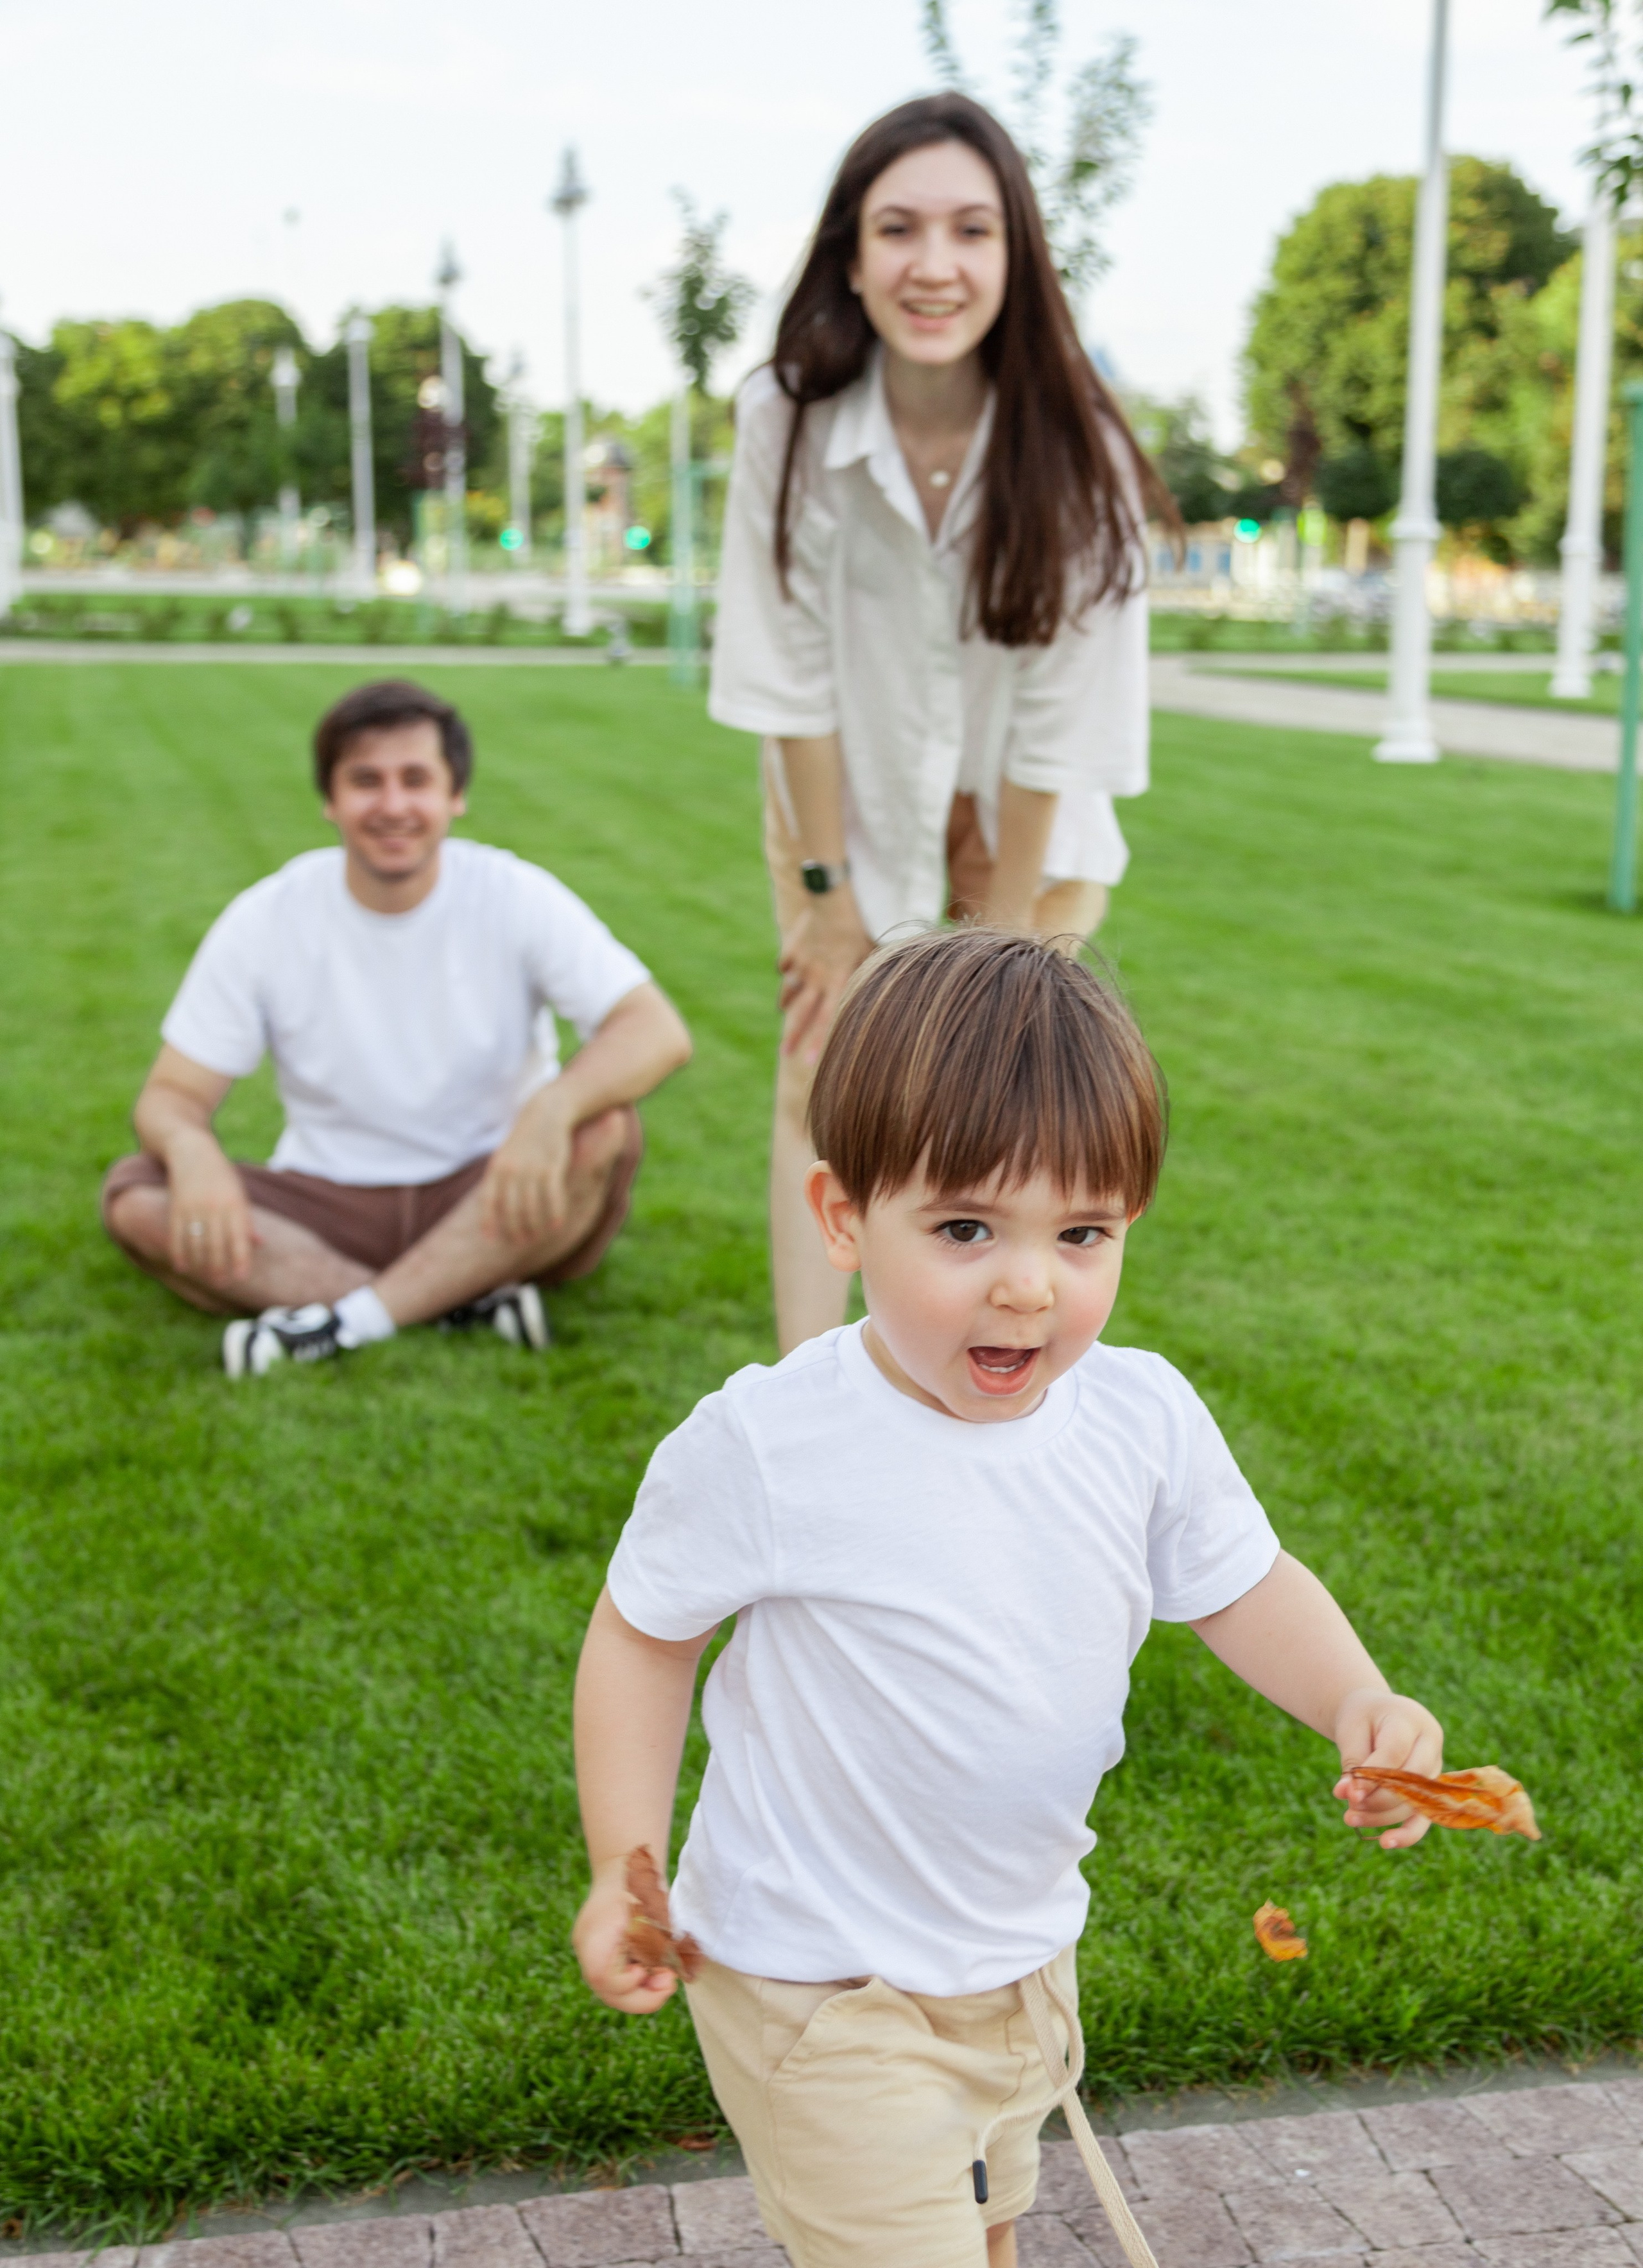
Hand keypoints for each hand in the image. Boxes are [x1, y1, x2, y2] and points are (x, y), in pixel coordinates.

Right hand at [167, 1132, 256, 1284]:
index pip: (239, 1238)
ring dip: (201, 1264)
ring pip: (197, 1243)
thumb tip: (259, 1244)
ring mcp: (193, 1208)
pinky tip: (183, 1267)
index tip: (242, 1277)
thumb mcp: (239, 1193)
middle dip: (219, 1267)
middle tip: (222, 1285)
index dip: (240, 1259)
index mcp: (234, 1204)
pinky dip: (179, 1253)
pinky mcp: (176, 1208)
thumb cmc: (221, 1175)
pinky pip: (176, 1235)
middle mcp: (214, 1207)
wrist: (192, 1152)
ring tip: (206, 1279)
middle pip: (217, 1244)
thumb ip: (247, 1220)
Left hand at [480, 1096, 573, 1244]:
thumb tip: (495, 1204)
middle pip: (511, 1209)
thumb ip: (499, 1177)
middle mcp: (512, 1170)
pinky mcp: (552, 1167)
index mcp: (496, 1167)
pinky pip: (552, 1197)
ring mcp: (532, 1169)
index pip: (489, 1200)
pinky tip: (556, 1225)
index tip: (491, 1238)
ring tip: (537, 1237)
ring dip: (534, 1226)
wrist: (547, 1112)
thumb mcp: (506, 1154)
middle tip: (520, 1243)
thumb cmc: (525, 1138)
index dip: (489, 1221)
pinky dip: (554, 1213)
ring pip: (532, 1207)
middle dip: (515, 1229)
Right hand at [573, 1857, 680, 2014]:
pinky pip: (614, 1978)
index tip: (652, 1971)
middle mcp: (585, 1946)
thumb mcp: (655, 1913)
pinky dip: (635, 1980)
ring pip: (611, 1990)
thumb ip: (659, 1947)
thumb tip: (670, 1979)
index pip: (601, 1976)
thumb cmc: (644, 1884)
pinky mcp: (597, 1952)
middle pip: (607, 1991)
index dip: (628, 1983)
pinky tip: (654, 1970)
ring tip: (666, 1978)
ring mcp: (588, 1950)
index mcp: (594, 1933)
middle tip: (670, 1984)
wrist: (625, 1861)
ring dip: (641, 1991)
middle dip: (642, 1997)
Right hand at [778, 892, 873, 1064]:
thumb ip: (870, 973)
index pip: (827, 1019)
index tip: (808, 1063)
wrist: (831, 896)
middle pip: (802, 1013)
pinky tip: (791, 970)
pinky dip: (787, 969)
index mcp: (838, 980)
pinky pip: (785, 965)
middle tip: (785, 1053)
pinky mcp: (790, 950)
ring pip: (790, 991)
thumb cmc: (859, 922)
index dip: (817, 1043)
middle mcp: (816, 977)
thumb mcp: (871, 949)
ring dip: (787, 1003)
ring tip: (784, 1011)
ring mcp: (801, 964)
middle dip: (793, 1036)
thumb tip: (877, 991)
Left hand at [1333, 1686, 1444, 1849]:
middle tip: (1348, 1809)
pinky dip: (1406, 1832)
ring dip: (1383, 1817)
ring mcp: (1435, 1768)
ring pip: (1416, 1802)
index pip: (1394, 1752)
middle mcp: (1431, 1745)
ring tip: (1350, 1819)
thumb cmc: (1362, 1718)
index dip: (1371, 1777)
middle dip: (1378, 1799)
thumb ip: (1352, 1761)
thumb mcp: (1351, 1729)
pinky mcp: (1430, 1790)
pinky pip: (1424, 1816)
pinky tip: (1385, 1842)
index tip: (1346, 1793)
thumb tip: (1347, 1796)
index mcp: (1412, 1720)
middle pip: (1411, 1780)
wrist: (1375, 1713)